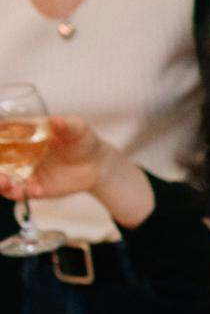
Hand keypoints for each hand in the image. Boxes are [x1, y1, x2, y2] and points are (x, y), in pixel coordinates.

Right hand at [0, 117, 154, 227]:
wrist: (96, 164)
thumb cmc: (82, 140)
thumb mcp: (77, 129)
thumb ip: (66, 125)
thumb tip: (56, 120)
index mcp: (21, 134)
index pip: (0, 135)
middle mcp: (17, 153)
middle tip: (1, 174)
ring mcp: (23, 171)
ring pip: (3, 179)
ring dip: (0, 183)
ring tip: (7, 184)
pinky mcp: (33, 187)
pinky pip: (20, 193)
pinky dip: (22, 193)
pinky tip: (35, 191)